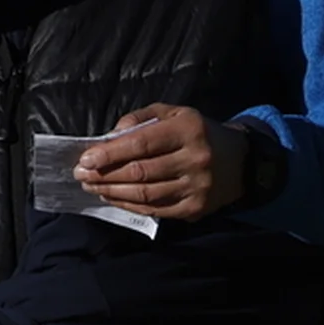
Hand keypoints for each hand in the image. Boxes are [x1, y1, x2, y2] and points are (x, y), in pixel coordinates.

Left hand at [75, 105, 249, 222]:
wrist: (241, 162)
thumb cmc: (199, 133)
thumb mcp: (175, 113)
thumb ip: (142, 118)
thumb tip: (110, 136)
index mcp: (188, 129)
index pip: (142, 143)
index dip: (111, 153)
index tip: (86, 158)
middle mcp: (195, 159)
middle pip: (141, 172)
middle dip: (106, 175)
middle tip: (81, 174)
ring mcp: (196, 187)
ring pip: (145, 195)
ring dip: (112, 192)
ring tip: (92, 187)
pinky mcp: (195, 209)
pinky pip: (155, 210)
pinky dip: (129, 206)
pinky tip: (113, 198)